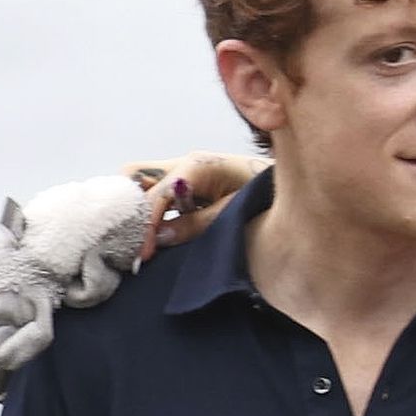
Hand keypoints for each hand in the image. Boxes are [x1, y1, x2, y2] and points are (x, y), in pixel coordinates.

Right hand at [123, 152, 269, 259]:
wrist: (289, 179)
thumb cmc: (265, 191)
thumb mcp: (236, 211)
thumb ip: (199, 223)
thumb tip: (161, 237)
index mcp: (198, 166)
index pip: (157, 193)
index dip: (146, 225)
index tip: (142, 253)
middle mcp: (184, 163)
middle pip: (135, 175)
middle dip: (127, 208)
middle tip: (131, 243)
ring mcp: (182, 170)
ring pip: (140, 181)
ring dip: (135, 208)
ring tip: (136, 241)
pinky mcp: (186, 181)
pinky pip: (154, 190)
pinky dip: (146, 208)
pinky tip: (150, 233)